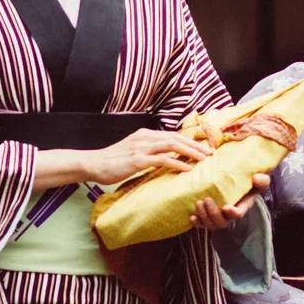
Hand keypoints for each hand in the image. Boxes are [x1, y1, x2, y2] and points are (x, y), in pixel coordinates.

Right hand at [86, 127, 210, 187]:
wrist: (93, 163)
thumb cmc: (113, 161)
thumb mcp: (133, 152)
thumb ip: (149, 152)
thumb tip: (166, 159)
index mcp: (145, 134)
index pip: (173, 135)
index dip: (190, 141)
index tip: (204, 148)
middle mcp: (145, 137)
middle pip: (176, 138)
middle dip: (195, 145)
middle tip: (210, 153)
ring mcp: (141, 148)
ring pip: (172, 146)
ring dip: (191, 152)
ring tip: (204, 159)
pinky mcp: (137, 160)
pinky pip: (162, 160)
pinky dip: (177, 163)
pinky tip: (187, 169)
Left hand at [188, 172, 268, 231]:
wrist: (238, 181)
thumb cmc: (249, 181)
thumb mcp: (259, 179)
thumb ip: (262, 180)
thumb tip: (257, 178)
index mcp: (243, 206)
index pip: (238, 214)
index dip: (232, 213)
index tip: (226, 207)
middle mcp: (230, 214)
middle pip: (222, 223)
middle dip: (213, 214)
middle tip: (206, 200)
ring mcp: (219, 216)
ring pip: (211, 225)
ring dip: (204, 216)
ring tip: (198, 203)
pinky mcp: (209, 215)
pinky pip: (202, 224)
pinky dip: (197, 222)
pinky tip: (192, 216)